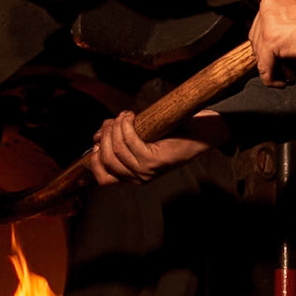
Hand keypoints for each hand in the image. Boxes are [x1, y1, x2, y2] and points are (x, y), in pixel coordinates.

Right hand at [89, 111, 226, 184]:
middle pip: (107, 160)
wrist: (200, 135)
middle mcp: (139, 178)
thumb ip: (119, 140)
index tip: (96, 142)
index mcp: (134, 176)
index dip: (94, 160)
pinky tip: (130, 116)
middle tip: (112, 121)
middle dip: (104, 137)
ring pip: (117, 149)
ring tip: (123, 116)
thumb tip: (96, 137)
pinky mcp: (154, 161)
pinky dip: (126, 126)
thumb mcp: (140, 139)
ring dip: (115, 128)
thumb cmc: (172, 134)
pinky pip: (129, 142)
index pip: (103, 179)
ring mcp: (146, 171)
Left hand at [247, 0, 295, 85]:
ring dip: (276, 68)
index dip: (270, 46)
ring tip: (291, 73)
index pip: (260, 28)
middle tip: (288, 66)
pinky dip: (273, 78)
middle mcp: (266, 8)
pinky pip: (265, 68)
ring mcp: (267, 24)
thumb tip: (277, 41)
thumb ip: (284, 23)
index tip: (280, 56)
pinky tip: (284, 80)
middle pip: (257, 42)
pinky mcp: (271, 41)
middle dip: (272, 58)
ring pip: (260, 56)